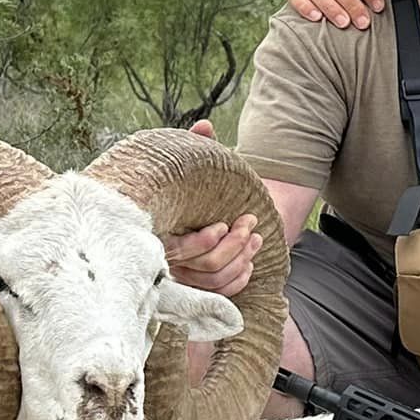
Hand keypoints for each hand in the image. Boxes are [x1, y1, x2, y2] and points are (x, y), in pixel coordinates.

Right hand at [166, 120, 261, 295]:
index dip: (203, 243)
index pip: (178, 250)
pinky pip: (223, 292)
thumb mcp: (199, 167)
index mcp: (163, 231)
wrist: (212, 206)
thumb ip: (199, 148)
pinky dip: (240, 278)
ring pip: (216, 280)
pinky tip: (250, 261)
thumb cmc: (201, 187)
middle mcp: (171, 258)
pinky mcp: (202, 284)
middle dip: (233, 246)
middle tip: (249, 223)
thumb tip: (205, 126)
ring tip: (256, 237)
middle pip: (204, 267)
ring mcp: (187, 274)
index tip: (223, 225)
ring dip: (241, 259)